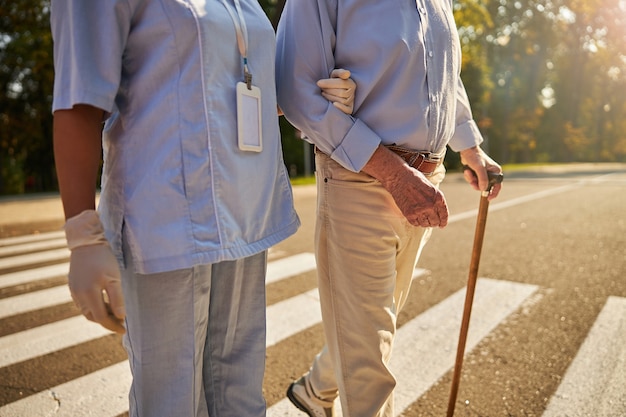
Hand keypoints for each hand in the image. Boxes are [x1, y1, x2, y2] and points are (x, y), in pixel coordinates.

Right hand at [64, 210, 125, 332]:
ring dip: (100, 315)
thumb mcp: (114, 278)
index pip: (101, 318)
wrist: (86, 243)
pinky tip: (104, 304)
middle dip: (108, 322)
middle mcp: (79, 295)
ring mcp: (74, 291)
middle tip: (121, 322)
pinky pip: (83, 304)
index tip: (124, 329)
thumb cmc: (103, 259)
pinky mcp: (72, 286)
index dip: (113, 325)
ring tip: (114, 313)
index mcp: (89, 293)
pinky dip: (93, 307)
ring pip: (87, 311)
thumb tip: (120, 317)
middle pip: (93, 317)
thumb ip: (117, 299)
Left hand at [317, 68, 355, 114]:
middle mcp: (352, 93)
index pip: (341, 83)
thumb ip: (340, 72)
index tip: (318, 83)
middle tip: (322, 89)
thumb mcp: (335, 74)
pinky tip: (333, 104)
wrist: (332, 91)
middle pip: (340, 93)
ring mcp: (351, 102)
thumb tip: (347, 74)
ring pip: (341, 101)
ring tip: (324, 94)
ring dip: (330, 97)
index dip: (329, 83)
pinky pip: (347, 110)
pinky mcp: (349, 109)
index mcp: (351, 83)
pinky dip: (340, 108)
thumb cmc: (333, 82)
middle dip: (328, 90)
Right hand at [362, 146, 448, 227]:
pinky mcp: (409, 214)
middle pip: (435, 222)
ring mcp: (419, 211)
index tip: (441, 225)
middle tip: (432, 223)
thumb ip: (435, 199)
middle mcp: (430, 205)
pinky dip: (416, 221)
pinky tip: (415, 216)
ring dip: (425, 223)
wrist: (398, 177)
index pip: (444, 215)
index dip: (443, 222)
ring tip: (422, 218)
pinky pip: (415, 224)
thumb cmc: (415, 179)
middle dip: (434, 223)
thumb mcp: (430, 187)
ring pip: (425, 224)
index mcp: (438, 197)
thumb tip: (438, 211)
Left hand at [460, 146, 502, 199]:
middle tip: (472, 182)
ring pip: (478, 184)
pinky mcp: (477, 174)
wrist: (466, 151)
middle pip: (486, 186)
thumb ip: (483, 179)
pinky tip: (467, 171)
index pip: (498, 185)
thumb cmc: (475, 157)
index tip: (488, 198)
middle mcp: (491, 173)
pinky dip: (469, 177)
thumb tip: (483, 189)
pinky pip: (473, 181)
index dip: (494, 193)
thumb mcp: (480, 168)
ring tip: (468, 173)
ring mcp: (484, 174)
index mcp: (496, 171)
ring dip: (472, 180)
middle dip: (477, 185)